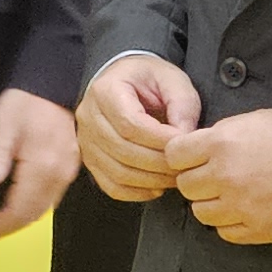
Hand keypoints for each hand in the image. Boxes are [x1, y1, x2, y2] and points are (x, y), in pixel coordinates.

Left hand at [0, 87, 78, 243]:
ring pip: (43, 209)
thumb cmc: (25, 102)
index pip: (19, 211)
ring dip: (17, 220)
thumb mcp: (4, 123)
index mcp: (43, 167)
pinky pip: (50, 198)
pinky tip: (14, 204)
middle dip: (5, 228)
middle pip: (32, 215)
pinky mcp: (69, 167)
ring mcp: (67, 172)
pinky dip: (30, 208)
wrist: (52, 83)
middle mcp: (60, 175)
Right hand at [77, 55, 203, 202]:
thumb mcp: (172, 80)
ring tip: (174, 177)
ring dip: (150, 180)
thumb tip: (185, 138)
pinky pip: (110, 185)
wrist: (125, 80)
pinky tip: (156, 187)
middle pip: (122, 150)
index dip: (159, 140)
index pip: (130, 124)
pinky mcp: (90, 160)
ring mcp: (86, 141)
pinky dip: (135, 192)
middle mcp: (89, 117)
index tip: (183, 145)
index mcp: (106, 91)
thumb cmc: (148, 79)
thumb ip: (182, 105)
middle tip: (185, 165)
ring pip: (116, 171)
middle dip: (158, 163)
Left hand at [175, 107, 271, 245]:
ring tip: (235, 195)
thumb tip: (203, 148)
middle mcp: (226, 175)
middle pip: (186, 186)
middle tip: (216, 178)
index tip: (193, 159)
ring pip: (202, 213)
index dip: (183, 156)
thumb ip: (226, 134)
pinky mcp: (258, 230)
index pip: (174, 154)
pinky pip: (226, 232)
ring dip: (214, 204)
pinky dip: (232, 223)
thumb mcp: (261, 119)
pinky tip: (249, 210)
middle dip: (198, 181)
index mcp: (224, 142)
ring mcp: (241, 206)